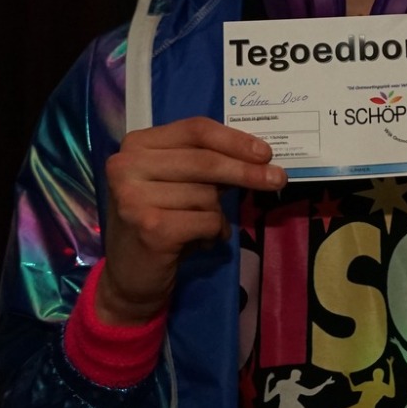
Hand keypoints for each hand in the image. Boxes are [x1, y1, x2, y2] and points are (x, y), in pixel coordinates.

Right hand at [97, 117, 283, 324]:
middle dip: (246, 171)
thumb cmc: (159, 222)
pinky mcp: (150, 228)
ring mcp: (134, 197)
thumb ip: (204, 165)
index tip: (265, 153)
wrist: (129, 278)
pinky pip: (207, 221)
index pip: (195, 130)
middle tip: (279, 179)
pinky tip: (201, 241)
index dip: (234, 140)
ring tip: (202, 227)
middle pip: (205, 160)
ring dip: (217, 214)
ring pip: (208, 195)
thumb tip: (259, 158)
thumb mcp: (175, 184)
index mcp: (136, 145)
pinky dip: (213, 232)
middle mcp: (127, 165)